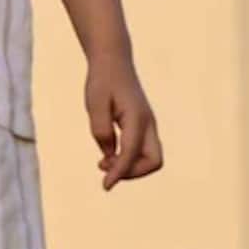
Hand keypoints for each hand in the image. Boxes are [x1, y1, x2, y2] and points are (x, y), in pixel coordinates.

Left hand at [85, 51, 162, 190]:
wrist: (113, 62)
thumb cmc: (102, 80)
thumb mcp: (95, 103)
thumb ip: (101, 130)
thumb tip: (109, 156)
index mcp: (136, 117)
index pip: (132, 153)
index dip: (119, 172)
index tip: (105, 186)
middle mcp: (148, 123)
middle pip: (154, 161)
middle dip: (132, 172)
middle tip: (105, 169)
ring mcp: (148, 126)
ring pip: (151, 159)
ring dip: (130, 167)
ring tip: (103, 164)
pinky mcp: (142, 127)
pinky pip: (142, 152)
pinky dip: (128, 160)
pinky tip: (108, 157)